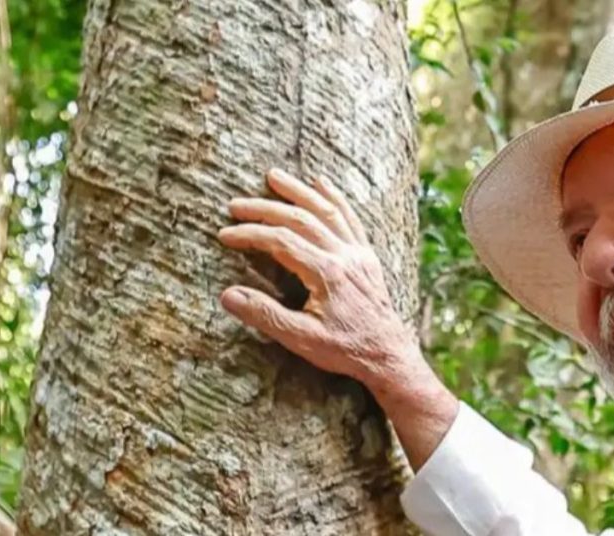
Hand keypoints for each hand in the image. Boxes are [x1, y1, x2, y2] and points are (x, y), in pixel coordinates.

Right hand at [218, 168, 458, 467]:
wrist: (388, 354)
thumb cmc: (346, 350)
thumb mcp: (302, 340)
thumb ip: (265, 315)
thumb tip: (227, 295)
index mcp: (326, 273)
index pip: (281, 242)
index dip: (250, 235)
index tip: (225, 235)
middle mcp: (344, 255)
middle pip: (301, 219)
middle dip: (265, 209)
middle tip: (235, 204)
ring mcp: (358, 252)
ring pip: (327, 211)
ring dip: (299, 191)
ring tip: (274, 175)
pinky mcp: (367, 255)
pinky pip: (350, 218)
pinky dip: (335, 197)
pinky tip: (321, 182)